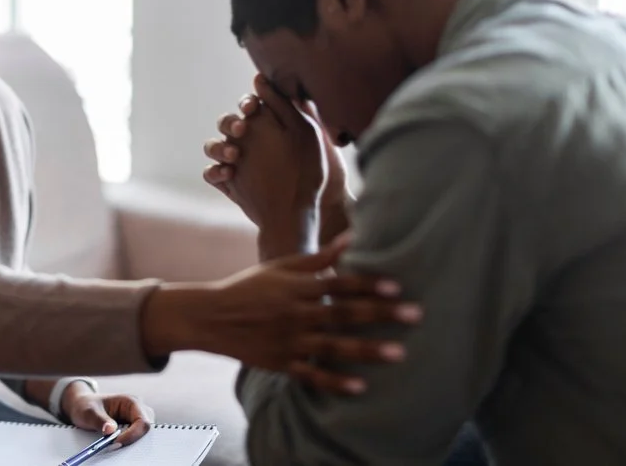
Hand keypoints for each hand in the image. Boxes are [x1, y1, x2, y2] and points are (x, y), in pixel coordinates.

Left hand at [61, 383, 154, 446]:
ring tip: (111, 442)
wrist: (82, 406)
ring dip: (129, 441)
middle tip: (113, 444)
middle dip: (132, 439)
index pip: (142, 421)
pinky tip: (113, 442)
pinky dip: (126, 443)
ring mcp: (136, 419)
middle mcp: (137, 410)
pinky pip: (135, 438)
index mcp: (131, 401)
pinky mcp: (132, 428)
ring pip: (142, 435)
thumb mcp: (89, 412)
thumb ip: (100, 420)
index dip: (133, 434)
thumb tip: (111, 431)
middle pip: (145, 429)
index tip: (116, 442)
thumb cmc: (86, 405)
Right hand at [140, 239, 422, 394]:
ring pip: (333, 346)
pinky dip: (334, 381)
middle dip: (380, 313)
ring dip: (367, 349)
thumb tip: (352, 238)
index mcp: (296, 287)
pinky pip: (311, 375)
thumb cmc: (250, 287)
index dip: (366, 283)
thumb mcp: (281, 267)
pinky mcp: (281, 363)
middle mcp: (295, 313)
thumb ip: (318, 258)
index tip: (396, 284)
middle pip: (343, 312)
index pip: (337, 283)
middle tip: (415, 314)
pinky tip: (360, 386)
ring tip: (399, 353)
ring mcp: (288, 340)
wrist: (211, 317)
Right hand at [203, 75, 349, 210]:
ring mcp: (236, 162)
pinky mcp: (228, 183)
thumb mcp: (304, 133)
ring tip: (234, 157)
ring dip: (218, 147)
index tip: (252, 107)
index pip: (249, 106)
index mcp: (268, 127)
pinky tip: (228, 174)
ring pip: (214, 146)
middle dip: (229, 124)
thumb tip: (259, 78)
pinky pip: (211, 173)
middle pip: (227, 123)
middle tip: (242, 130)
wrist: (303, 212)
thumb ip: (283, 105)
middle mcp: (249, 142)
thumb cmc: (310, 171)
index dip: (247, 103)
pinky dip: (214, 171)